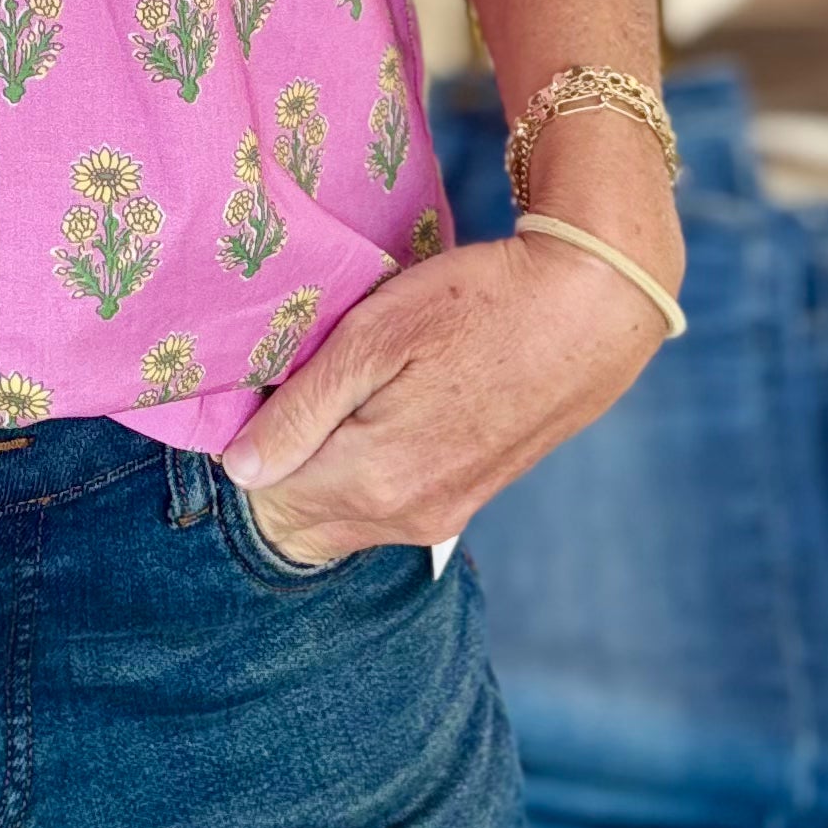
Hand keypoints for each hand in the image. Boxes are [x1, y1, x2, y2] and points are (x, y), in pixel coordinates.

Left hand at [223, 227, 667, 568]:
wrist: (587, 314)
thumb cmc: (476, 306)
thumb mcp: (373, 337)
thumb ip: (302, 411)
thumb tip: (240, 469)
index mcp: (371, 481)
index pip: (266, 499)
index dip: (248, 445)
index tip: (259, 391)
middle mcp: (403, 519)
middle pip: (301, 521)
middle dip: (279, 468)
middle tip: (287, 391)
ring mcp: (440, 516)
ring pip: (342, 518)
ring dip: (320, 470)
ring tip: (332, 392)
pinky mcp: (466, 500)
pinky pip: (384, 509)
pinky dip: (361, 473)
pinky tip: (376, 411)